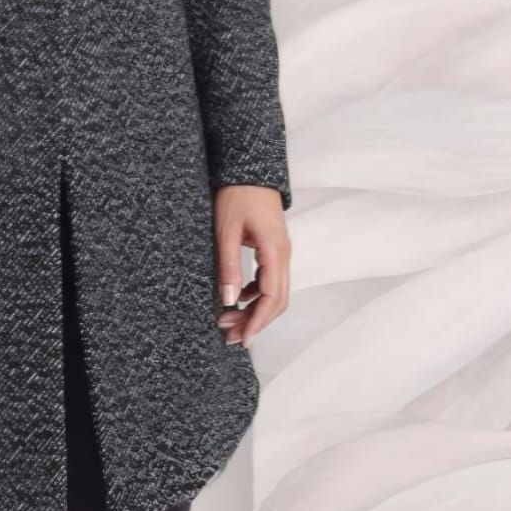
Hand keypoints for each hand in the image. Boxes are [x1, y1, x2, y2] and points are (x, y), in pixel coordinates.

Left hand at [212, 185, 289, 345]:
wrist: (250, 170)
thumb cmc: (238, 195)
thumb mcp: (226, 231)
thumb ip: (229, 267)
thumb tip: (230, 301)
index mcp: (275, 252)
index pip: (271, 297)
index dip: (258, 322)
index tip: (243, 339)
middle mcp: (284, 256)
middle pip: (276, 300)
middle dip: (255, 322)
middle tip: (230, 337)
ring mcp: (281, 253)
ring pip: (274, 292)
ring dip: (254, 310)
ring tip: (229, 322)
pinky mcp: (273, 251)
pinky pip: (269, 281)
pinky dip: (254, 295)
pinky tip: (237, 300)